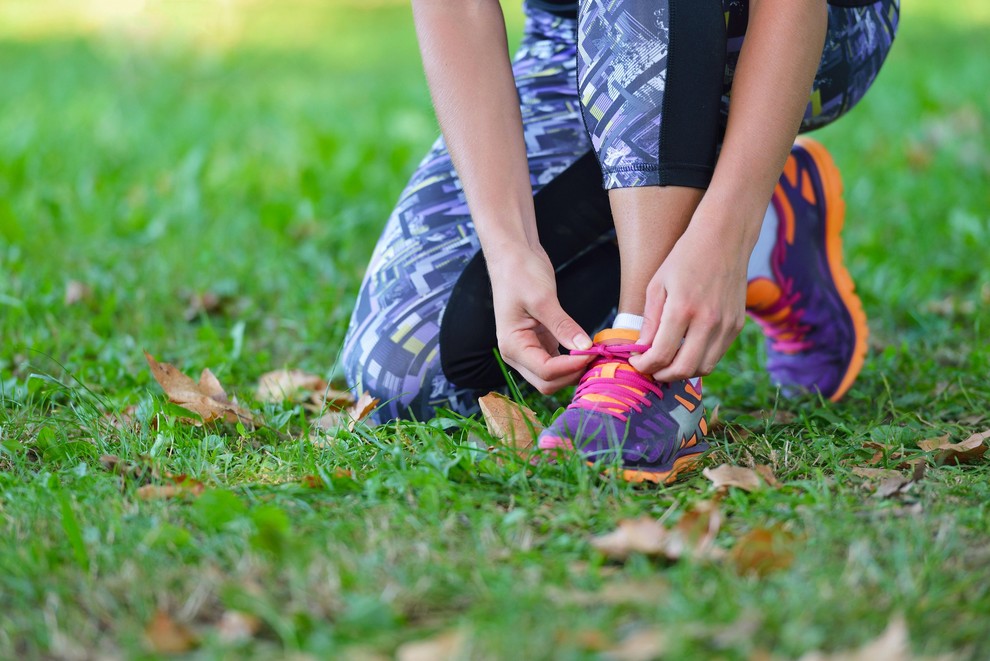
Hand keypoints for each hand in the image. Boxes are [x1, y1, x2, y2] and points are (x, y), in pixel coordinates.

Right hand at [487, 246, 593, 393]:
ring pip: (554, 377)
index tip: (594, 352)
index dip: (572, 366)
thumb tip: (585, 348)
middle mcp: (517, 354)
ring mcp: (528, 351)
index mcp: (512, 346)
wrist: (512, 257)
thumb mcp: (543, 298)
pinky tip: (588, 350)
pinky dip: (572, 362)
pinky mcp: (540, 343)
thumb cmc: (521, 273)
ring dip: (574, 371)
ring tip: (596, 354)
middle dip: (573, 373)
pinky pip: (557, 364)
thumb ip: (563, 326)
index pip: (545, 371)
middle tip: (598, 356)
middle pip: (548, 382)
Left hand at [628, 222, 747, 380]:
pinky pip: (716, 355)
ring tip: (667, 362)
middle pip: (684, 369)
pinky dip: (699, 360)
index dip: (644, 365)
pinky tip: (685, 350)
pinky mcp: (737, 326)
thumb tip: (642, 350)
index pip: (661, 355)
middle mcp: (708, 321)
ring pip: (704, 368)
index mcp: (683, 309)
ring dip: (682, 372)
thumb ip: (650, 321)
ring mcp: (726, 325)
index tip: (636, 361)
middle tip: (650, 369)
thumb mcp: (657, 285)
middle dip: (662, 375)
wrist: (724, 239)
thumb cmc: (685, 258)